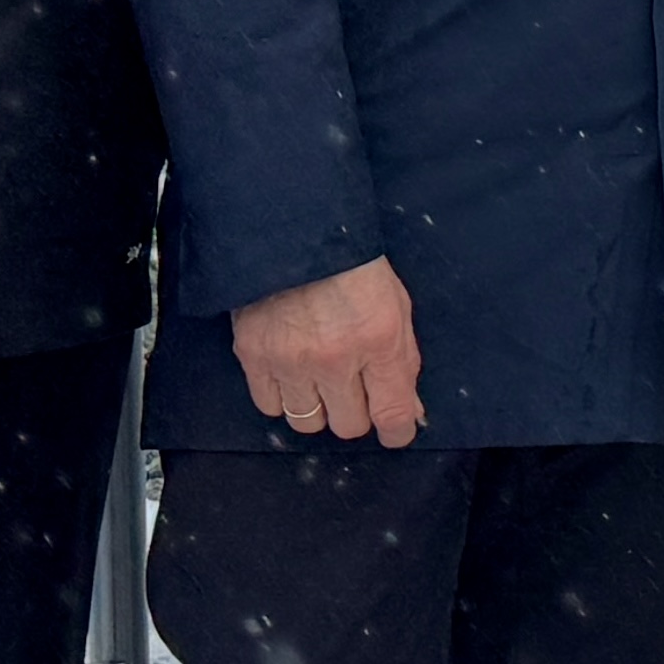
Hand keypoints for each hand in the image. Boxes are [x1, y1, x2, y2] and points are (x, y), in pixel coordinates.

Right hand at [234, 256, 424, 445]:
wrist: (293, 231)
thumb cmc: (352, 266)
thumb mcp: (396, 306)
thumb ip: (403, 361)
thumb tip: (410, 410)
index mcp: (378, 341)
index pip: (392, 414)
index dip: (396, 431)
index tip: (395, 432)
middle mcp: (334, 358)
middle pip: (348, 425)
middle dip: (356, 413)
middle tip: (354, 391)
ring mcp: (290, 360)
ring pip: (308, 421)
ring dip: (318, 407)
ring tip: (319, 379)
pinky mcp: (253, 355)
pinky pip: (269, 406)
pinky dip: (282, 397)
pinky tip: (291, 375)